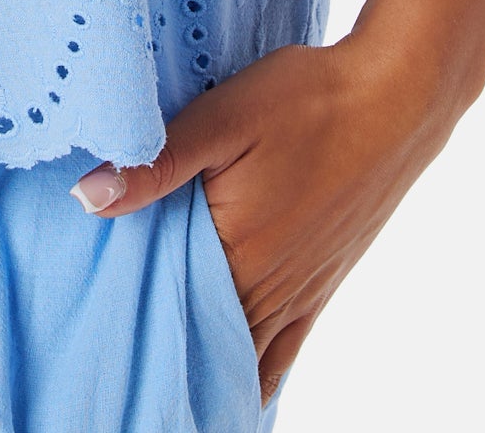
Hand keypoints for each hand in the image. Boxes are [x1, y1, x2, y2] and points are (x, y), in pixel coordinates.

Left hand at [69, 34, 459, 405]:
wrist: (396, 100)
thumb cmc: (306, 101)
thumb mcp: (222, 118)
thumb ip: (156, 163)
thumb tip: (88, 198)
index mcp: (237, 250)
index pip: (168, 308)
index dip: (132, 317)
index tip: (97, 324)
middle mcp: (269, 287)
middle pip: (203, 336)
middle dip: (165, 345)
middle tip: (120, 356)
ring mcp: (301, 290)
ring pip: (245, 351)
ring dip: (207, 360)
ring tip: (169, 376)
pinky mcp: (324, 282)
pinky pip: (286, 350)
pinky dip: (259, 370)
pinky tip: (240, 383)